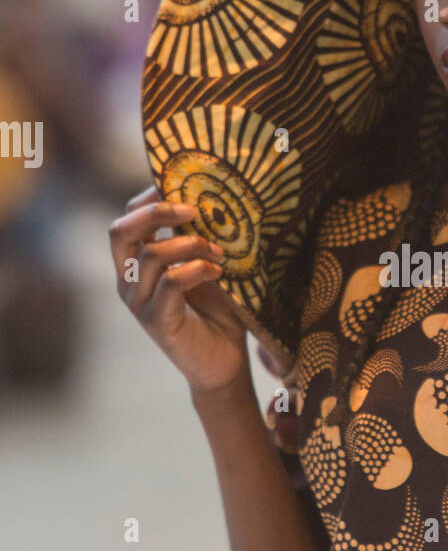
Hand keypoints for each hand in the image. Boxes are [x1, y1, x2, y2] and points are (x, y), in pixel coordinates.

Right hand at [109, 184, 250, 395]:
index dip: (150, 198)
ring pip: (150, 255)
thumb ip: (197, 238)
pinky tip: (217, 271)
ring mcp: (139, 302)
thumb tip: (211, 198)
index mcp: (136, 264)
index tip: (184, 187)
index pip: (127, 220)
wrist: (223, 363)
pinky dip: (196, 270)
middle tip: (194, 209)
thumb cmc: (217, 311)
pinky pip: (170, 283)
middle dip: (156, 212)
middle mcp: (128, 281)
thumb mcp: (206, 264)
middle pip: (121, 231)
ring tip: (219, 252)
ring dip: (191, 245)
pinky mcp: (156, 322)